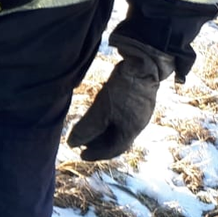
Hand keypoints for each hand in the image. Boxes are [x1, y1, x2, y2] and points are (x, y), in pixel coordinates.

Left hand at [67, 37, 175, 160]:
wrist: (145, 63)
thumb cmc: (124, 88)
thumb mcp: (102, 109)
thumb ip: (88, 127)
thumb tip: (72, 143)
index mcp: (132, 129)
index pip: (114, 149)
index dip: (97, 154)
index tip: (81, 154)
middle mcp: (138, 122)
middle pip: (116, 139)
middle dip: (97, 143)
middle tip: (80, 143)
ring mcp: (138, 110)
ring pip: (118, 127)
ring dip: (101, 131)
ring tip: (86, 130)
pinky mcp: (135, 99)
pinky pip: (120, 116)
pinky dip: (107, 119)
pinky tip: (98, 114)